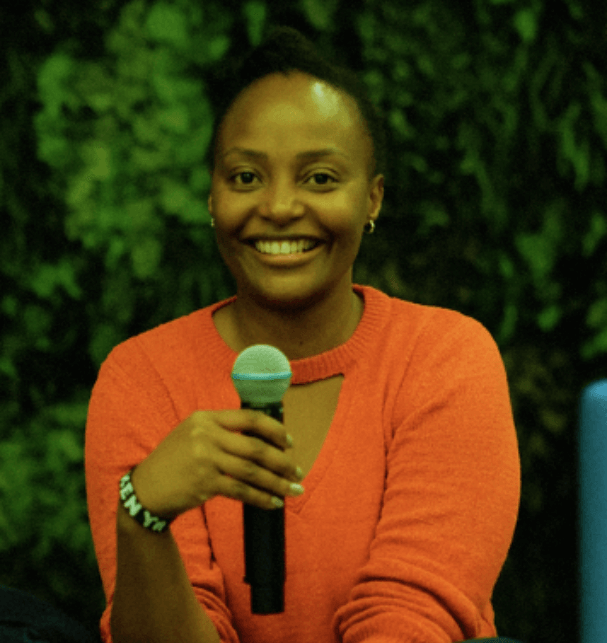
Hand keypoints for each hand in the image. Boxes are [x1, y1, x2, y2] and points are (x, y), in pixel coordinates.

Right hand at [130, 409, 303, 518]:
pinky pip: (241, 490)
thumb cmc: (175, 460)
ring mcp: (205, 459)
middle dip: (282, 461)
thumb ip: (223, 432)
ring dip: (277, 482)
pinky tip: (273, 502)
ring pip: (252, 471)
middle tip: (298, 472)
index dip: (275, 430)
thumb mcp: (193, 434)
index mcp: (206, 418)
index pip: (250, 418)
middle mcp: (206, 435)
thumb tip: (264, 441)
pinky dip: (260, 498)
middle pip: (256, 447)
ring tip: (294, 490)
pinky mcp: (204, 483)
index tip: (290, 442)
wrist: (146, 488)